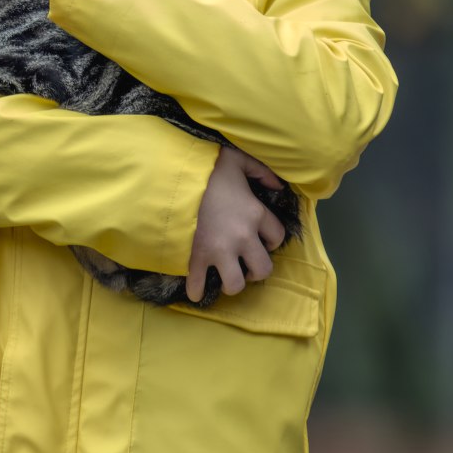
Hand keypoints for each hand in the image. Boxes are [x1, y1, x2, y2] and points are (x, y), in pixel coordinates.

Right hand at [187, 145, 285, 302]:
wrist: (174, 178)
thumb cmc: (206, 168)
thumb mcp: (238, 160)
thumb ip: (261, 170)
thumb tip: (278, 184)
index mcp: (255, 213)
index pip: (278, 236)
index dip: (271, 240)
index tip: (260, 239)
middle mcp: (242, 237)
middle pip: (263, 269)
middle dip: (257, 270)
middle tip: (247, 265)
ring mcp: (219, 250)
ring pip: (236, 284)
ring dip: (232, 283)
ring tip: (226, 276)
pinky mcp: (196, 257)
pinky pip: (199, 284)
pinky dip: (196, 291)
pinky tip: (195, 292)